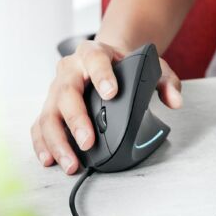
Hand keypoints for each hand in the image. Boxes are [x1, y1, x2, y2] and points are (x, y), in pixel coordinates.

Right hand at [31, 40, 181, 174]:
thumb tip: (175, 101)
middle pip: (66, 93)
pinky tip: (50, 160)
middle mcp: (70, 69)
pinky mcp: (50, 107)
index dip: (102, 75)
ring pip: (49, 114)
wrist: (103, 60)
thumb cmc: (124, 65)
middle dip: (76, 120)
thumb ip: (165, 81)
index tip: (111, 93)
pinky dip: (43, 144)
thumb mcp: (150, 66)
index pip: (95, 59)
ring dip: (57, 141)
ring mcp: (56, 89)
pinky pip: (40, 125)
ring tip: (71, 163)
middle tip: (88, 142)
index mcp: (93, 53)